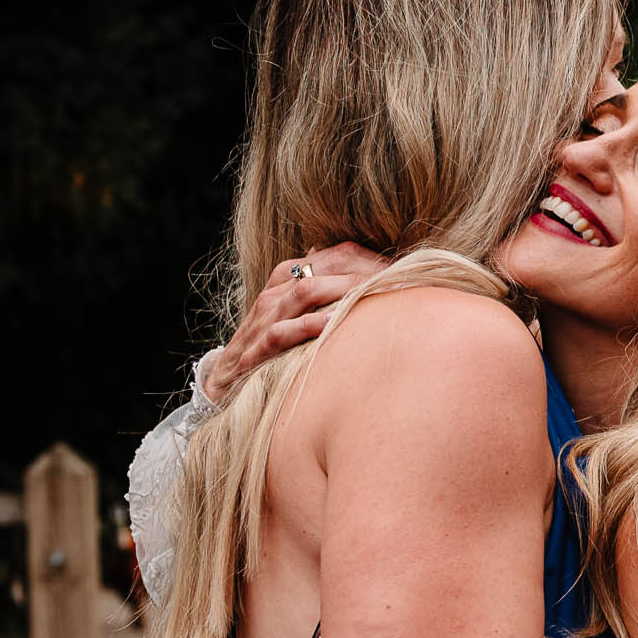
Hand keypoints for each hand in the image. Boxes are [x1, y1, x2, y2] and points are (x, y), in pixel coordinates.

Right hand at [204, 243, 391, 401]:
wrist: (227, 382)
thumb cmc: (274, 346)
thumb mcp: (303, 315)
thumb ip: (328, 292)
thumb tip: (358, 269)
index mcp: (289, 278)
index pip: (338, 254)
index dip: (374, 260)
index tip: (410, 270)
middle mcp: (277, 292)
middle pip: (327, 267)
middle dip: (368, 272)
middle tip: (407, 282)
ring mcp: (266, 317)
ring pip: (307, 291)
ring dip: (346, 292)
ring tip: (381, 294)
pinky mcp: (257, 347)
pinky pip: (284, 331)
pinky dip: (311, 326)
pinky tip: (336, 326)